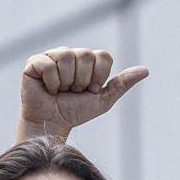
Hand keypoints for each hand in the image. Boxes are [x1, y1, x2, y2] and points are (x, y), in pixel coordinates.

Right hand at [18, 47, 146, 141]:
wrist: (52, 124)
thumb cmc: (75, 112)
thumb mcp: (103, 100)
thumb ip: (122, 84)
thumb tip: (145, 70)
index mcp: (88, 60)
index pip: (103, 56)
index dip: (99, 76)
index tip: (91, 90)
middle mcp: (71, 54)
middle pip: (85, 55)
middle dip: (82, 80)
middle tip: (74, 91)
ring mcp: (52, 56)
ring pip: (66, 56)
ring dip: (66, 81)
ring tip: (61, 90)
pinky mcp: (34, 62)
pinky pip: (48, 63)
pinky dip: (51, 82)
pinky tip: (49, 89)